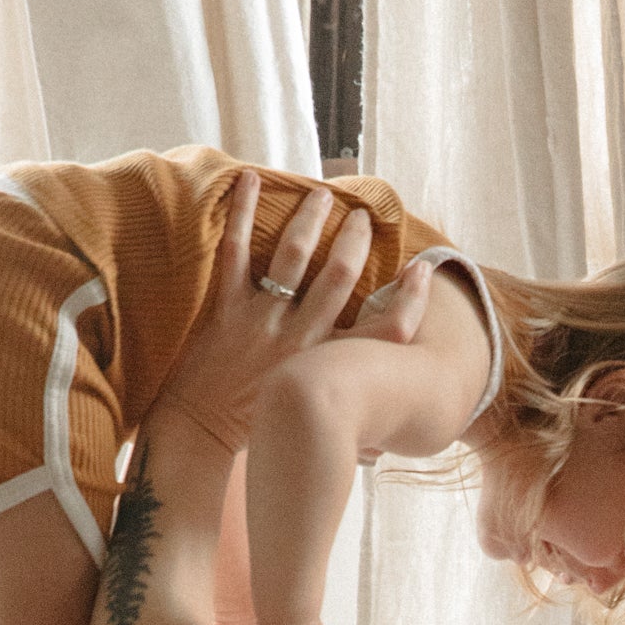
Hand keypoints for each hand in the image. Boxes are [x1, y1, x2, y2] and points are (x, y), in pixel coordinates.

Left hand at [153, 171, 433, 459]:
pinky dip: (244, 215)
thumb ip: (349, 425)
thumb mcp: (315, 425)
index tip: (423, 272)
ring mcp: (263, 322)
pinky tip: (249, 180)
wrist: (200, 434)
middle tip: (362, 216)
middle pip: (341, 276)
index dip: (410, 298)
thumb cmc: (259, 431)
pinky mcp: (226, 311)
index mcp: (329, 366)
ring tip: (322, 195)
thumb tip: (379, 443)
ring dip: (311, 220)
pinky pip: (237, 253)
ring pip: (295, 257)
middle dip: (355, 240)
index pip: (385, 330)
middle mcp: (302, 340)